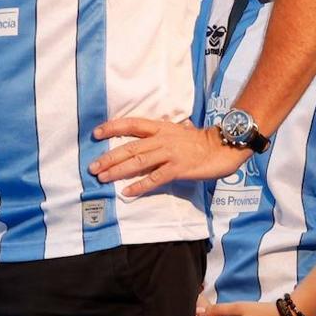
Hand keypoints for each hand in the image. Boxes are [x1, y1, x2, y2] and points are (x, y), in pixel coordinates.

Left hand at [88, 118, 248, 196]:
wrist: (223, 147)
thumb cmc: (198, 141)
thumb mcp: (175, 131)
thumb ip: (158, 134)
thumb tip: (140, 138)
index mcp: (159, 128)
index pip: (131, 124)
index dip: (112, 127)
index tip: (95, 134)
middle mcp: (161, 139)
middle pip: (130, 147)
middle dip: (109, 157)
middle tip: (92, 167)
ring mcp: (170, 154)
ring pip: (138, 162)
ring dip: (118, 171)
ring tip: (103, 178)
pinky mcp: (178, 169)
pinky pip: (156, 178)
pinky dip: (141, 185)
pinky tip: (128, 191)